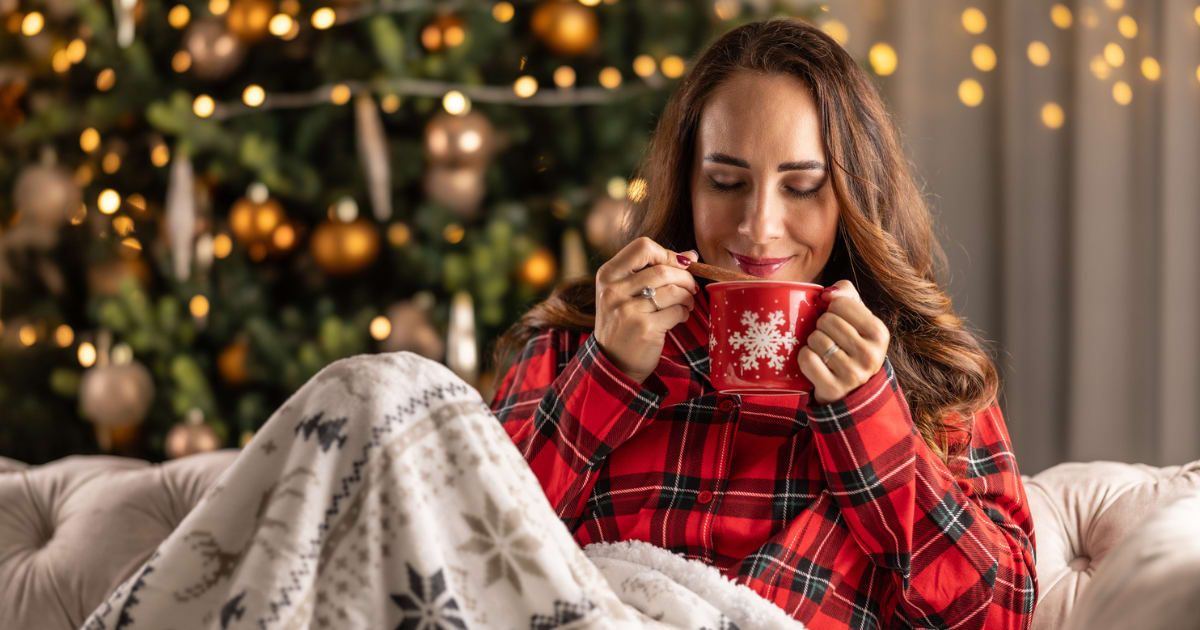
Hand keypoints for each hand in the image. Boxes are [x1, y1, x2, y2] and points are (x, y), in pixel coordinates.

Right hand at [594, 237, 699, 382]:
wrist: (613, 362)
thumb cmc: (623, 322)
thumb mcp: (625, 292)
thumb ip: (652, 270)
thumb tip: (691, 255)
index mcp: (608, 275)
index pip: (643, 247)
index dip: (667, 254)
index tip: (678, 266)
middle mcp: (614, 290)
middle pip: (663, 269)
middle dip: (685, 277)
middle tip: (690, 287)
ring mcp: (628, 310)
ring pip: (673, 290)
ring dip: (687, 296)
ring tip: (686, 303)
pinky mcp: (644, 328)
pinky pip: (676, 311)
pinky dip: (684, 312)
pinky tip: (680, 317)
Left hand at [797, 280, 890, 404]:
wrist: (851, 390)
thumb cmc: (851, 345)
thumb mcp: (858, 319)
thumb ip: (846, 295)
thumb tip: (827, 293)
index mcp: (879, 333)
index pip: (840, 304)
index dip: (830, 309)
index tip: (836, 322)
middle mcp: (870, 355)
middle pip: (826, 321)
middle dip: (821, 327)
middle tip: (828, 338)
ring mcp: (853, 374)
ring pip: (816, 339)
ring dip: (813, 343)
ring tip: (823, 352)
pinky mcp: (833, 388)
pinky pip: (807, 359)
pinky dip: (804, 358)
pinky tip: (816, 363)